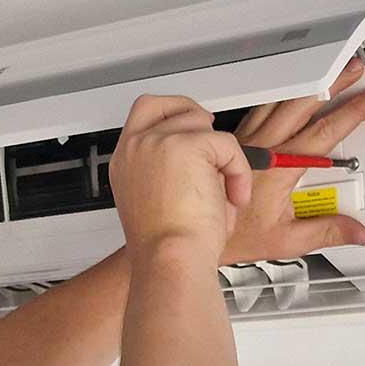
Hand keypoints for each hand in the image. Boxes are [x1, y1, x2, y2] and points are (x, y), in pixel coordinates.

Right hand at [108, 94, 250, 264]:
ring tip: (224, 194)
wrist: (171, 260)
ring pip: (203, 125)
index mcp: (126, 162)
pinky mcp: (186, 145)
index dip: (174, 117)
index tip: (195, 133)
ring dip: (223, 158)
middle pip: (168, 105)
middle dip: (198, 119)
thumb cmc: (168, 249)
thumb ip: (174, 174)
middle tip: (218, 147)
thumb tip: (209, 162)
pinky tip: (233, 198)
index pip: (144, 115)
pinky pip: (227, 145)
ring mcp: (157, 142)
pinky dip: (239, 172)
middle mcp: (136, 147)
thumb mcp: (161, 204)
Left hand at [220, 58, 364, 265]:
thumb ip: (325, 232)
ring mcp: (248, 141)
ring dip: (307, 84)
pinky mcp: (236, 141)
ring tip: (328, 72)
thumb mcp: (285, 241)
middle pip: (304, 105)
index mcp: (280, 170)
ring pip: (281, 101)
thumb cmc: (231, 237)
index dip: (352, 112)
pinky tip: (287, 89)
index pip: (324, 133)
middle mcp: (264, 149)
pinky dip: (278, 95)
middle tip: (353, 69)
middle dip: (333, 83)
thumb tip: (355, 231)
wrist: (192, 233)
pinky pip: (260, 109)